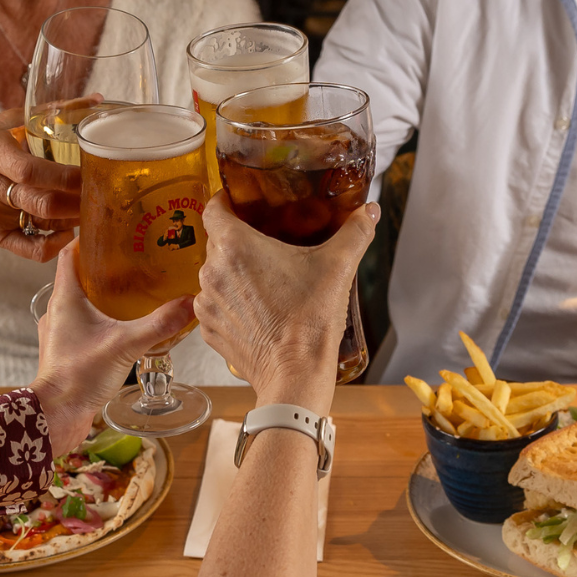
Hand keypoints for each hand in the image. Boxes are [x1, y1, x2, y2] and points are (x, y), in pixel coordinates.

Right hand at [0, 97, 98, 261]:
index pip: (31, 171)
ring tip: (92, 207)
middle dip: (77, 200)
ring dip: (72, 217)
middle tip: (101, 192)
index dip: (66, 177)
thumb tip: (95, 99)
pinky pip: (27, 248)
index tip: (92, 171)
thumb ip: (47, 111)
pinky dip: (53, 245)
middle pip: (41, 201)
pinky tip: (68, 233)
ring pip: (40, 223)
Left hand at [30, 240, 196, 455]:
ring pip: (79, 301)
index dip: (85, 238)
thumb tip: (190, 303)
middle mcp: (57, 310)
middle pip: (76, 276)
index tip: (107, 229)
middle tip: (129, 258)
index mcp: (65, 297)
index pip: (67, 254)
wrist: (56, 416)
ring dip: (100, 293)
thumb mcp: (126, 344)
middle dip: (101, 266)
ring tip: (129, 290)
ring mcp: (59, 331)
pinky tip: (120, 325)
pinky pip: (81, 324)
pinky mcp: (65, 350)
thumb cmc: (79, 376)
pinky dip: (98, 318)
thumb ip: (159, 323)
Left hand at [195, 193, 378, 411]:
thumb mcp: (338, 267)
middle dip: (239, 240)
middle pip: (217, 241)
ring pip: (215, 273)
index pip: (214, 207)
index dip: (226, 200)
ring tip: (264, 279)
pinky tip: (256, 307)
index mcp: (234, 246)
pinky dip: (230, 302)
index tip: (241, 202)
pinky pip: (214, 304)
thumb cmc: (310, 320)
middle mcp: (212, 271)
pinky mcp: (209, 329)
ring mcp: (206, 303)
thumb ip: (355, 232)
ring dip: (234, 273)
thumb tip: (369, 211)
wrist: (295, 375)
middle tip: (266, 243)